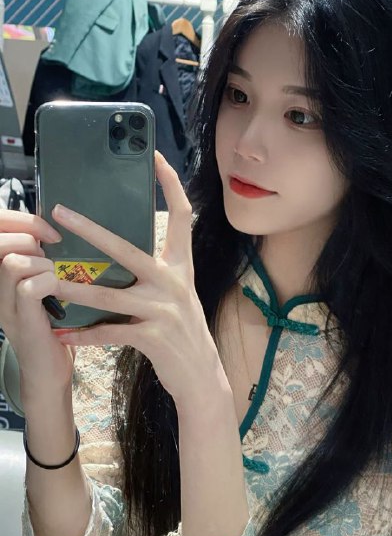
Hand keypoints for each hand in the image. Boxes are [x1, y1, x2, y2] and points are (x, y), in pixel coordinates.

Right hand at [0, 209, 76, 400]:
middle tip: (52, 253)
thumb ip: (41, 260)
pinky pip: (28, 287)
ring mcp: (4, 303)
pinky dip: (48, 282)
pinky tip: (58, 290)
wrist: (48, 372)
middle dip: (30, 236)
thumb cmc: (52, 326)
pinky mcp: (21, 320)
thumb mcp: (43, 286)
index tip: (51, 233)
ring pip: (12, 261)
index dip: (20, 219)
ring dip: (41, 262)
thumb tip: (51, 231)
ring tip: (54, 276)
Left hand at [54, 152, 227, 405]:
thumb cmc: (183, 335)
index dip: (170, 184)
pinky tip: (62, 335)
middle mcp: (174, 283)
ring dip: (72, 288)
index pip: (182, 216)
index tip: (155, 156)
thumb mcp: (176, 298)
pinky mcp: (154, 337)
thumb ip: (154, 275)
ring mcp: (165, 310)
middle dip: (91, 230)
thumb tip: (118, 254)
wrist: (202, 378)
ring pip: (109, 294)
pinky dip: (84, 335)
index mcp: (182, 267)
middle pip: (128, 248)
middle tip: (59, 212)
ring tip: (44, 280)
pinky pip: (110, 332)